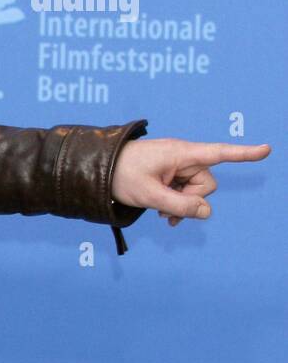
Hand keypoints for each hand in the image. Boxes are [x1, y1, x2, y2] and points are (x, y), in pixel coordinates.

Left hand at [111, 138, 270, 226]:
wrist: (96, 169)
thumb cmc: (119, 175)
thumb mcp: (149, 195)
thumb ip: (180, 205)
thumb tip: (207, 212)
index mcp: (180, 153)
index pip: (218, 153)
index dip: (243, 153)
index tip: (267, 149)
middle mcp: (181, 156)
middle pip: (206, 183)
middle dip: (192, 200)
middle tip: (167, 212)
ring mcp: (175, 165)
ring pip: (195, 190)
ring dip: (182, 203)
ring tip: (160, 213)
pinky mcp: (168, 173)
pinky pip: (183, 190)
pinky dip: (176, 202)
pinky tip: (163, 213)